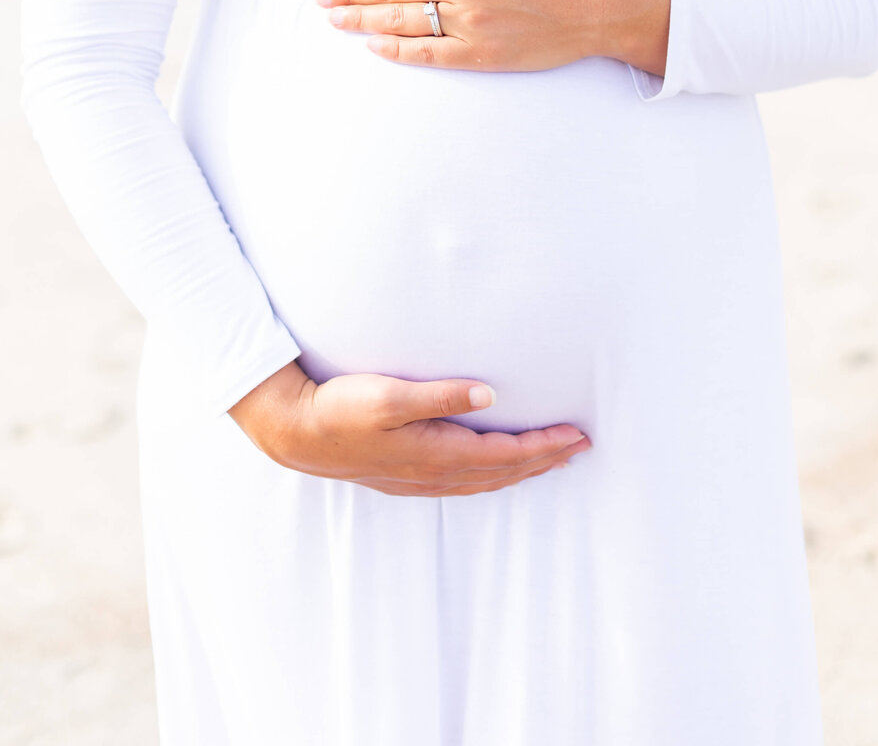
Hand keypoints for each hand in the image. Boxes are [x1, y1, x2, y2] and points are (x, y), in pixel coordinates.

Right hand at [230, 359, 591, 495]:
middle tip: (580, 447)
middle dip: (544, 459)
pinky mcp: (406, 477)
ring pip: (485, 480)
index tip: (577, 434)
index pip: (506, 454)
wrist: (297, 433)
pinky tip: (495, 469)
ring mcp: (419, 480)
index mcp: (437, 453)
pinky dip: (492, 475)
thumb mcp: (390, 394)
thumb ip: (441, 395)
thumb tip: (490, 395)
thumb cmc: (341, 407)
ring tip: (550, 459)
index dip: (544, 445)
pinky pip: (465, 483)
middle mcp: (434, 473)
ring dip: (522, 470)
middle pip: (503, 471)